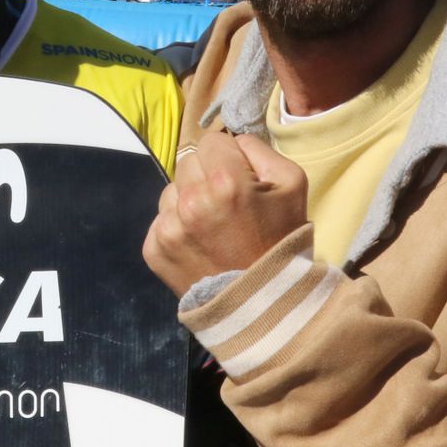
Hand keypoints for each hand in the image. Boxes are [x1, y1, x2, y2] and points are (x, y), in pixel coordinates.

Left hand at [143, 132, 306, 294]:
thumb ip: (259, 149)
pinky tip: (199, 244)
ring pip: (172, 191)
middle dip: (207, 176)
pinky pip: (160, 220)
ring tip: (213, 227)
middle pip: (188, 163)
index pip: (212, 142)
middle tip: (228, 206)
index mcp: (225, 182)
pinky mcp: (154, 250)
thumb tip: (230, 140)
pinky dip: (177, 227)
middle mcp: (190, 201)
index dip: (228, 158)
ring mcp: (168, 228)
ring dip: (189, 201)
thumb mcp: (292, 184)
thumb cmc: (282, 242)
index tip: (241, 179)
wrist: (264, 305)